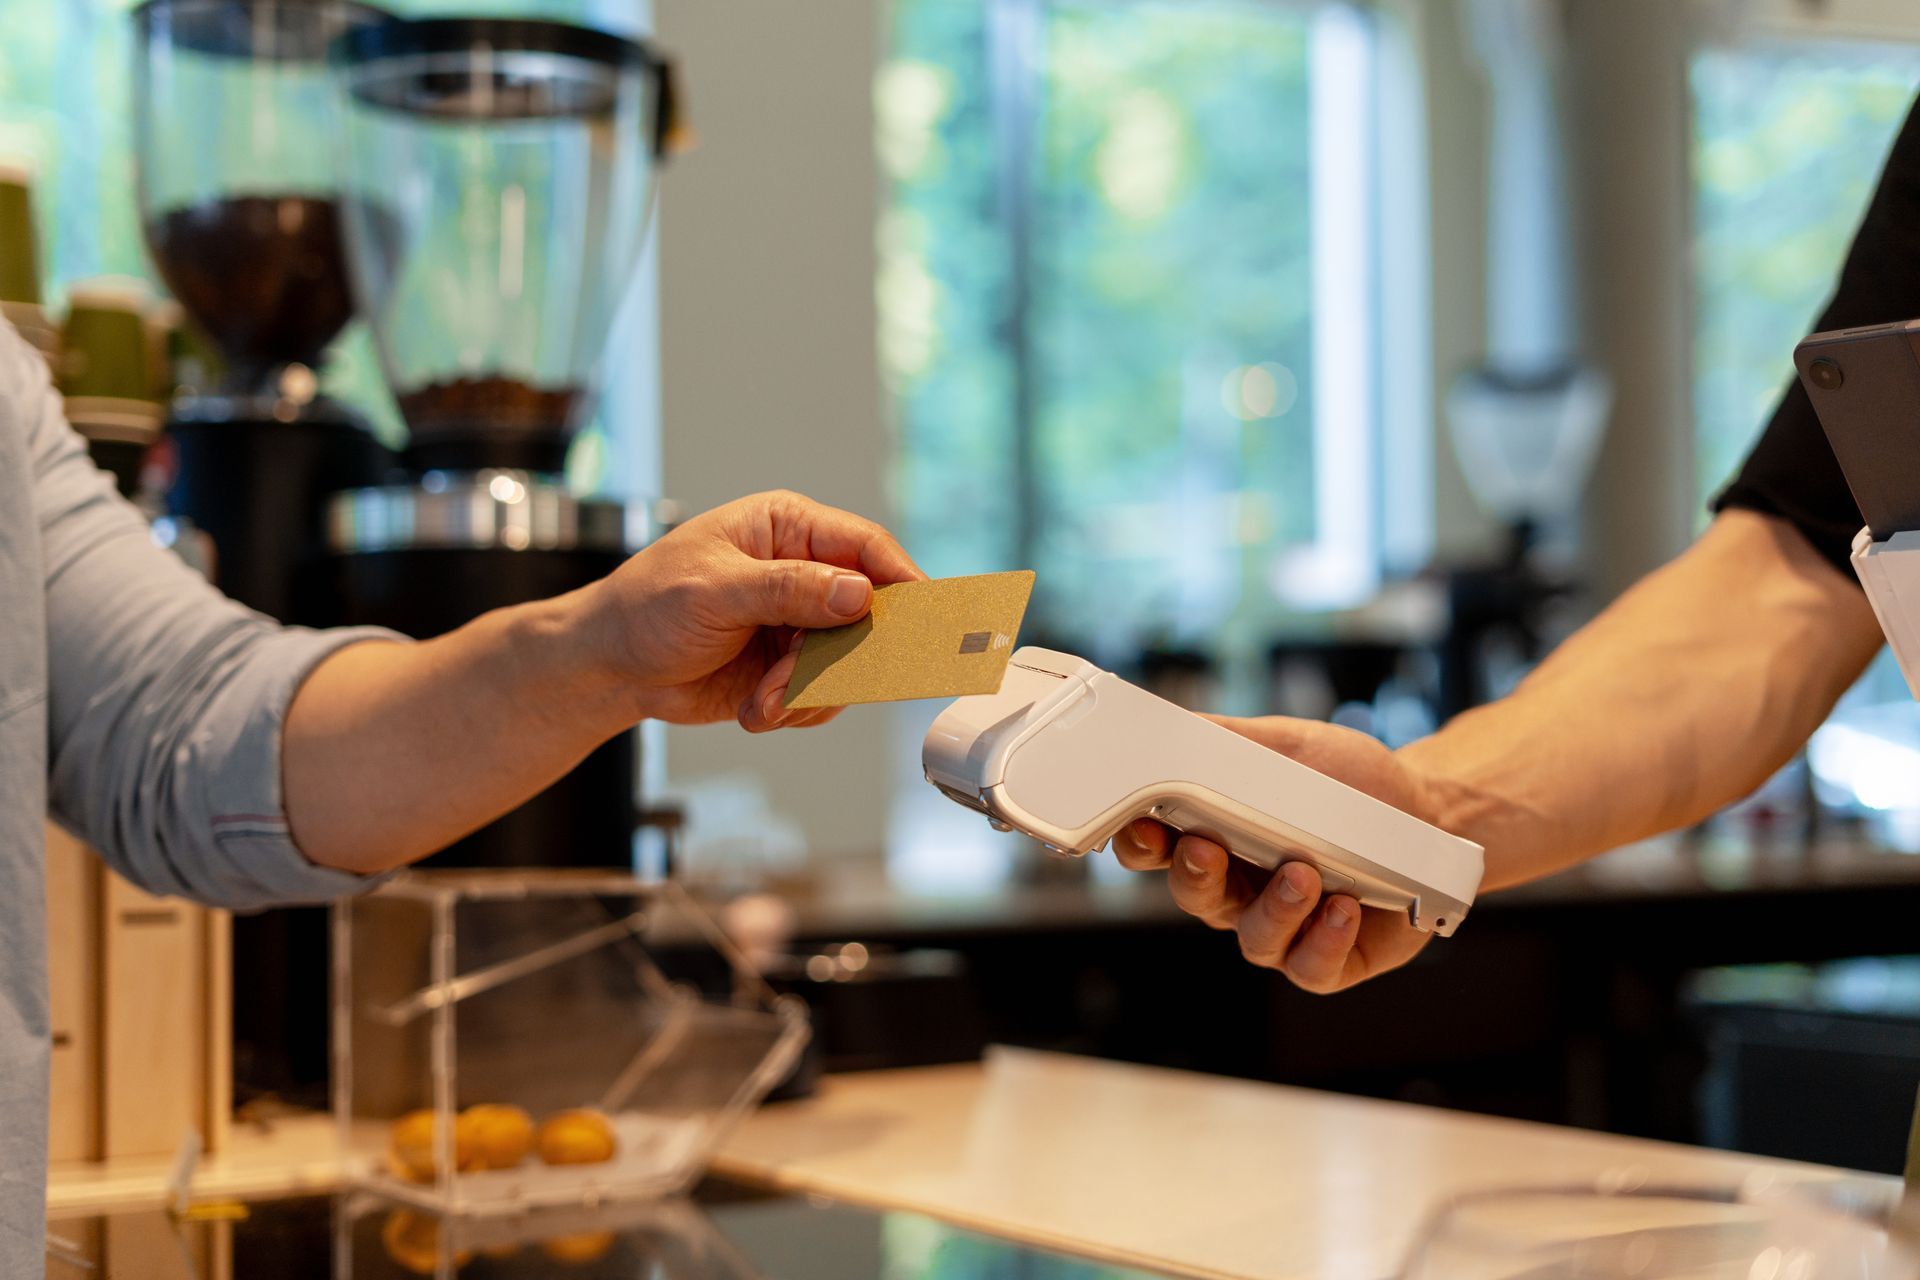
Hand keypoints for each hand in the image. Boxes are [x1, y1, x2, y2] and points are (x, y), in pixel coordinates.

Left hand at [583, 490, 923, 729]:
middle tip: (827, 675)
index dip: (900, 578)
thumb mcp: (713, 591)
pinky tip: (758, 706)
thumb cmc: (645, 608)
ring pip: (848, 660)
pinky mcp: (790, 667)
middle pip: (867, 609)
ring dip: (811, 688)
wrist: (608, 668)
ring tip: (766, 697)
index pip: (864, 545)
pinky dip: (796, 707)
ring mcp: (798, 622)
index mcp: (786, 529)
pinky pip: (824, 693)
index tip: (924, 613)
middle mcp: (801, 572)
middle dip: (845, 652)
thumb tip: (856, 591)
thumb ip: (787, 590)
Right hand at [1112, 716, 1442, 992]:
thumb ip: (1223, 739)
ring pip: (1253, 938)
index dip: (1140, 843)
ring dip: (1275, 908)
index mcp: (1216, 835)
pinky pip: (1310, 967)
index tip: (1142, 825)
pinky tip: (1344, 907)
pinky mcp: (1328, 959)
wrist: (1430, 812)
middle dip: (1195, 876)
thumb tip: (1164, 722)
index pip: (1156, 849)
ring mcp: (1283, 928)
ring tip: (1305, 874)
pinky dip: (1324, 940)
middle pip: (1194, 896)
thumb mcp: (1287, 744)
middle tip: (1209, 848)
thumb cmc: (1351, 779)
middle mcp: (1240, 888)